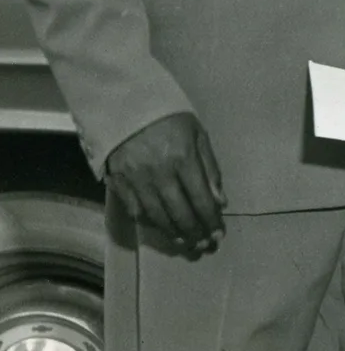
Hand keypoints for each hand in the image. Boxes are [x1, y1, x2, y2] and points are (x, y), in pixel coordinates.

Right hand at [104, 113, 224, 255]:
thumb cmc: (168, 118)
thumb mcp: (197, 134)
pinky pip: (136, 211)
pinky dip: (151, 224)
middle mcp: (159, 174)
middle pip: (180, 213)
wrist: (123, 105)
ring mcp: (136, 180)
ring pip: (157, 216)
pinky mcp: (118, 183)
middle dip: (195, 232)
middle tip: (204, 245)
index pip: (201, 199)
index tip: (218, 234)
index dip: (210, 221)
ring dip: (174, 233)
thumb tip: (220, 202)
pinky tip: (163, 229)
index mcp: (182, 159)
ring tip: (186, 243)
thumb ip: (210, 168)